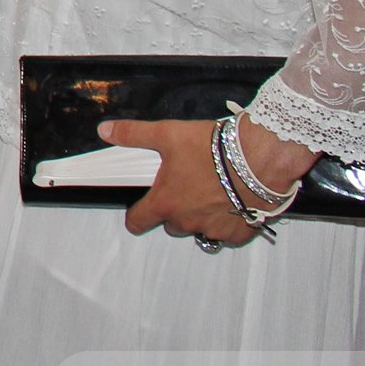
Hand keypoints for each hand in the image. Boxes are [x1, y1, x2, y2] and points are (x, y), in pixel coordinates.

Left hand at [106, 117, 276, 249]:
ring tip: (209, 193)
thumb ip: (133, 135)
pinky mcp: (241, 232)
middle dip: (174, 211)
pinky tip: (232, 203)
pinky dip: (228, 222)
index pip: (139, 221)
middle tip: (185, 188)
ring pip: (200, 230)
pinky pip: (228, 234)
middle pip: (172, 225)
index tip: (137, 214)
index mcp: (166, 202)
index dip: (135, 217)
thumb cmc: (213, 149)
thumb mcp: (167, 135)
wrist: (258, 159)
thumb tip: (106, 131)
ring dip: (201, 217)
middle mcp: (188, 221)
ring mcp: (215, 229)